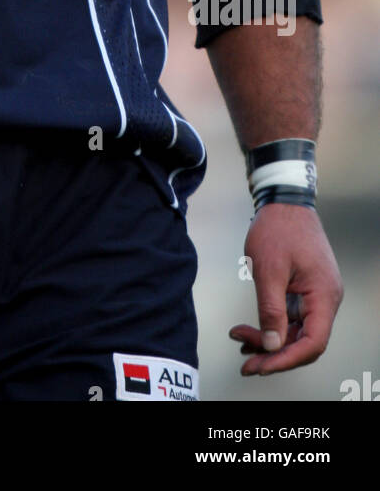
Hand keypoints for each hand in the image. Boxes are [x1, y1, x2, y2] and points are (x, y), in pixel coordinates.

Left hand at [229, 203, 342, 374]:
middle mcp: (325, 299)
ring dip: (270, 341)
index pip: (313, 342)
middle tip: (246, 363)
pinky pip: (292, 317)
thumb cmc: (278, 228)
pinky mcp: (305, 291)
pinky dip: (272, 326)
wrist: (283, 201)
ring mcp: (317, 295)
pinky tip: (250, 331)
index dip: (287, 359)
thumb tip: (272, 345)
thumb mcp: (268, 269)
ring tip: (241, 342)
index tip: (261, 365)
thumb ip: (270, 310)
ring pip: (297, 331)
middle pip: (304, 341)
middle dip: (274, 353)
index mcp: (323, 295)